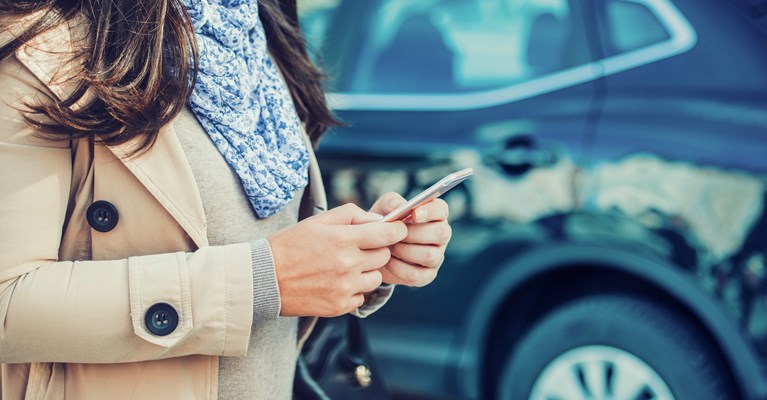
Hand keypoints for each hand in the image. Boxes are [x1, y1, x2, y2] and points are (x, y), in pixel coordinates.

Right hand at [268, 203, 406, 316]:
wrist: (264, 278)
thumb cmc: (290, 245)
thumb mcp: (318, 221)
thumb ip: (351, 215)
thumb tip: (378, 220)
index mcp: (344, 240)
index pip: (389, 234)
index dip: (396, 230)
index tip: (395, 230)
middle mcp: (348, 265)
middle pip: (384, 256)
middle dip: (376, 249)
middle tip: (357, 248)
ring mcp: (345, 288)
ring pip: (376, 278)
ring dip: (367, 271)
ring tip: (344, 266)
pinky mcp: (340, 306)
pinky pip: (361, 296)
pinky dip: (354, 290)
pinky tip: (335, 282)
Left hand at [370, 192, 451, 286]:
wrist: (374, 249)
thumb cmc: (385, 223)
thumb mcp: (384, 208)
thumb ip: (391, 202)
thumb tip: (400, 207)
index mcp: (434, 215)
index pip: (441, 210)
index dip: (431, 211)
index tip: (414, 213)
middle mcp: (441, 235)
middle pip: (441, 233)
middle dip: (415, 233)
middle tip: (394, 234)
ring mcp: (436, 256)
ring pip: (430, 255)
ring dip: (405, 251)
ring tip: (389, 247)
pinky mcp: (427, 275)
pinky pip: (417, 274)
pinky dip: (398, 268)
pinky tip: (387, 261)